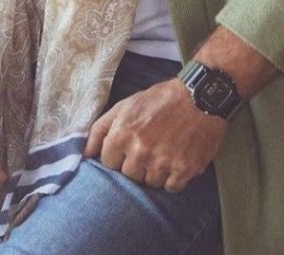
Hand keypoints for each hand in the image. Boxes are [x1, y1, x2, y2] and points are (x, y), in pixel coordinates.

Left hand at [83, 78, 226, 192]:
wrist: (198, 95)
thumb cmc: (159, 100)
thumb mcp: (124, 106)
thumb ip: (100, 129)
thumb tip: (85, 155)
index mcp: (122, 135)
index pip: (108, 164)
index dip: (118, 156)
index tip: (129, 147)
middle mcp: (140, 151)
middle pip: (129, 177)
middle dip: (136, 165)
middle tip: (149, 148)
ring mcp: (163, 162)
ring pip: (150, 184)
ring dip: (155, 172)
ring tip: (164, 152)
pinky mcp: (184, 170)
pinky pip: (171, 188)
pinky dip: (173, 178)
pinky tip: (176, 160)